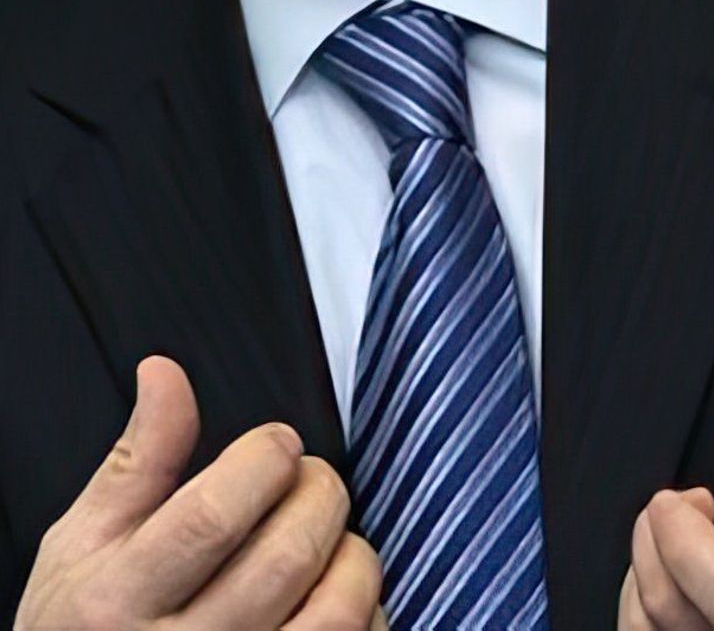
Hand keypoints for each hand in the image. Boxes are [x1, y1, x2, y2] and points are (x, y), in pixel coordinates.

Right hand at [15, 355, 386, 629]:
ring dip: (351, 555)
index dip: (264, 461)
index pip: (212, 517)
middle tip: (309, 479)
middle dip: (318, 493)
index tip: (277, 443)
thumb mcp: (83, 543)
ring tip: (328, 536)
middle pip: (284, 559)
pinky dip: (367, 611)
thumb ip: (137, 458)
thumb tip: (164, 373)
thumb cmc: (81, 627)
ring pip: (334, 614)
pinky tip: (335, 593)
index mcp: (117, 601)